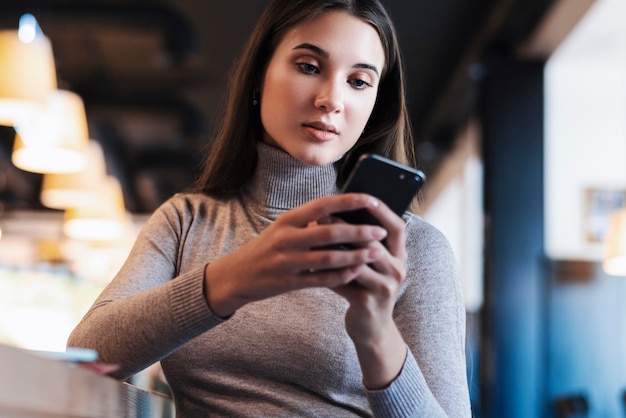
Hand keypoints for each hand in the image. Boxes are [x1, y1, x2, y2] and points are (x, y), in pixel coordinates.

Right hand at [204, 193, 387, 316]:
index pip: (323, 204)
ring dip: (356, 256)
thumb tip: (345, 214)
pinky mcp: (288, 283)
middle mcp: (286, 238)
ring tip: (376, 253)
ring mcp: (286, 261)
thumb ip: (310, 222)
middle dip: (359, 232)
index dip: (349, 201)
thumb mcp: (283, 229)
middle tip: (380, 232)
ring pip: (329, 258)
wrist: (236, 276)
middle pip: (330, 232)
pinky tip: (357, 272)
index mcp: (288, 220)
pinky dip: (341, 276)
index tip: (372, 200)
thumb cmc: (267, 248)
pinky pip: (321, 280)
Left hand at [330, 198, 408, 388]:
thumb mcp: (371, 265)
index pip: (396, 227)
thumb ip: (361, 243)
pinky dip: (327, 270)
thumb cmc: (366, 288)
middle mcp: (397, 270)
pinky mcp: (368, 302)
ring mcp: (385, 288)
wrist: (371, 329)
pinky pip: (344, 281)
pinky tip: (310, 263)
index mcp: (400, 256)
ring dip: (334, 248)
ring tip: (314, 236)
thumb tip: (333, 213)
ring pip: (358, 261)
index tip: (365, 196)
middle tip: (325, 215)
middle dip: (348, 227)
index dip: (382, 211)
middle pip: (374, 242)